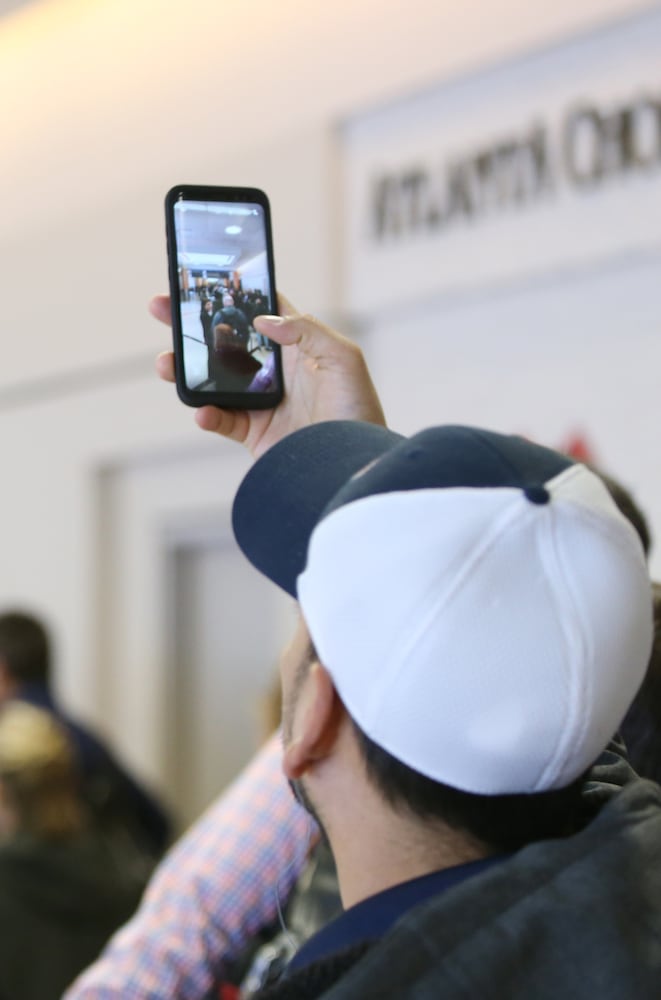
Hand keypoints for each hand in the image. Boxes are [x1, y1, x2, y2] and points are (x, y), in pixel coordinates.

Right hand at [151, 294, 385, 458]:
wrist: (354, 468)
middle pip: (225, 342)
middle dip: (190, 326)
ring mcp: (261, 404)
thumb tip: (263, 320)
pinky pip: (221, 421)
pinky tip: (202, 412)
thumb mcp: (343, 359)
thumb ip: (306, 331)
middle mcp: (275, 373)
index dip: (232, 295)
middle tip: (161, 308)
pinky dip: (207, 416)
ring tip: (165, 363)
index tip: (202, 280)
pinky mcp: (254, 435)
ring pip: (213, 381)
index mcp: (297, 349)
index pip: (260, 313)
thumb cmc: (359, 413)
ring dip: (184, 371)